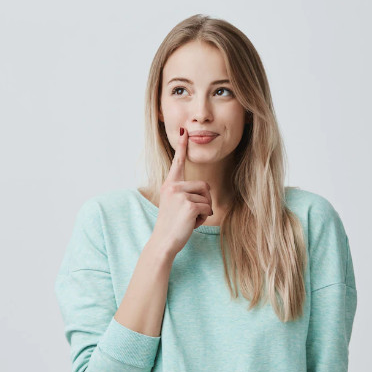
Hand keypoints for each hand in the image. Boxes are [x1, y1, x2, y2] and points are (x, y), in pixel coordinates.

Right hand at [151, 127, 212, 257]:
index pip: (178, 162)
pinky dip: (203, 218)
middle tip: (190, 214)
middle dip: (204, 201)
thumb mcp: (175, 205)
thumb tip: (205, 189)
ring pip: (207, 197)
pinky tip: (191, 224)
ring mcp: (181, 195)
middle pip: (204, 185)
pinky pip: (207, 208)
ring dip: (204, 211)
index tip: (185, 130)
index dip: (181, 146)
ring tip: (189, 219)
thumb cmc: (171, 226)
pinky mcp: (189, 205)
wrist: (163, 241)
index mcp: (169, 184)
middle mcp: (173, 186)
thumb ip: (185, 193)